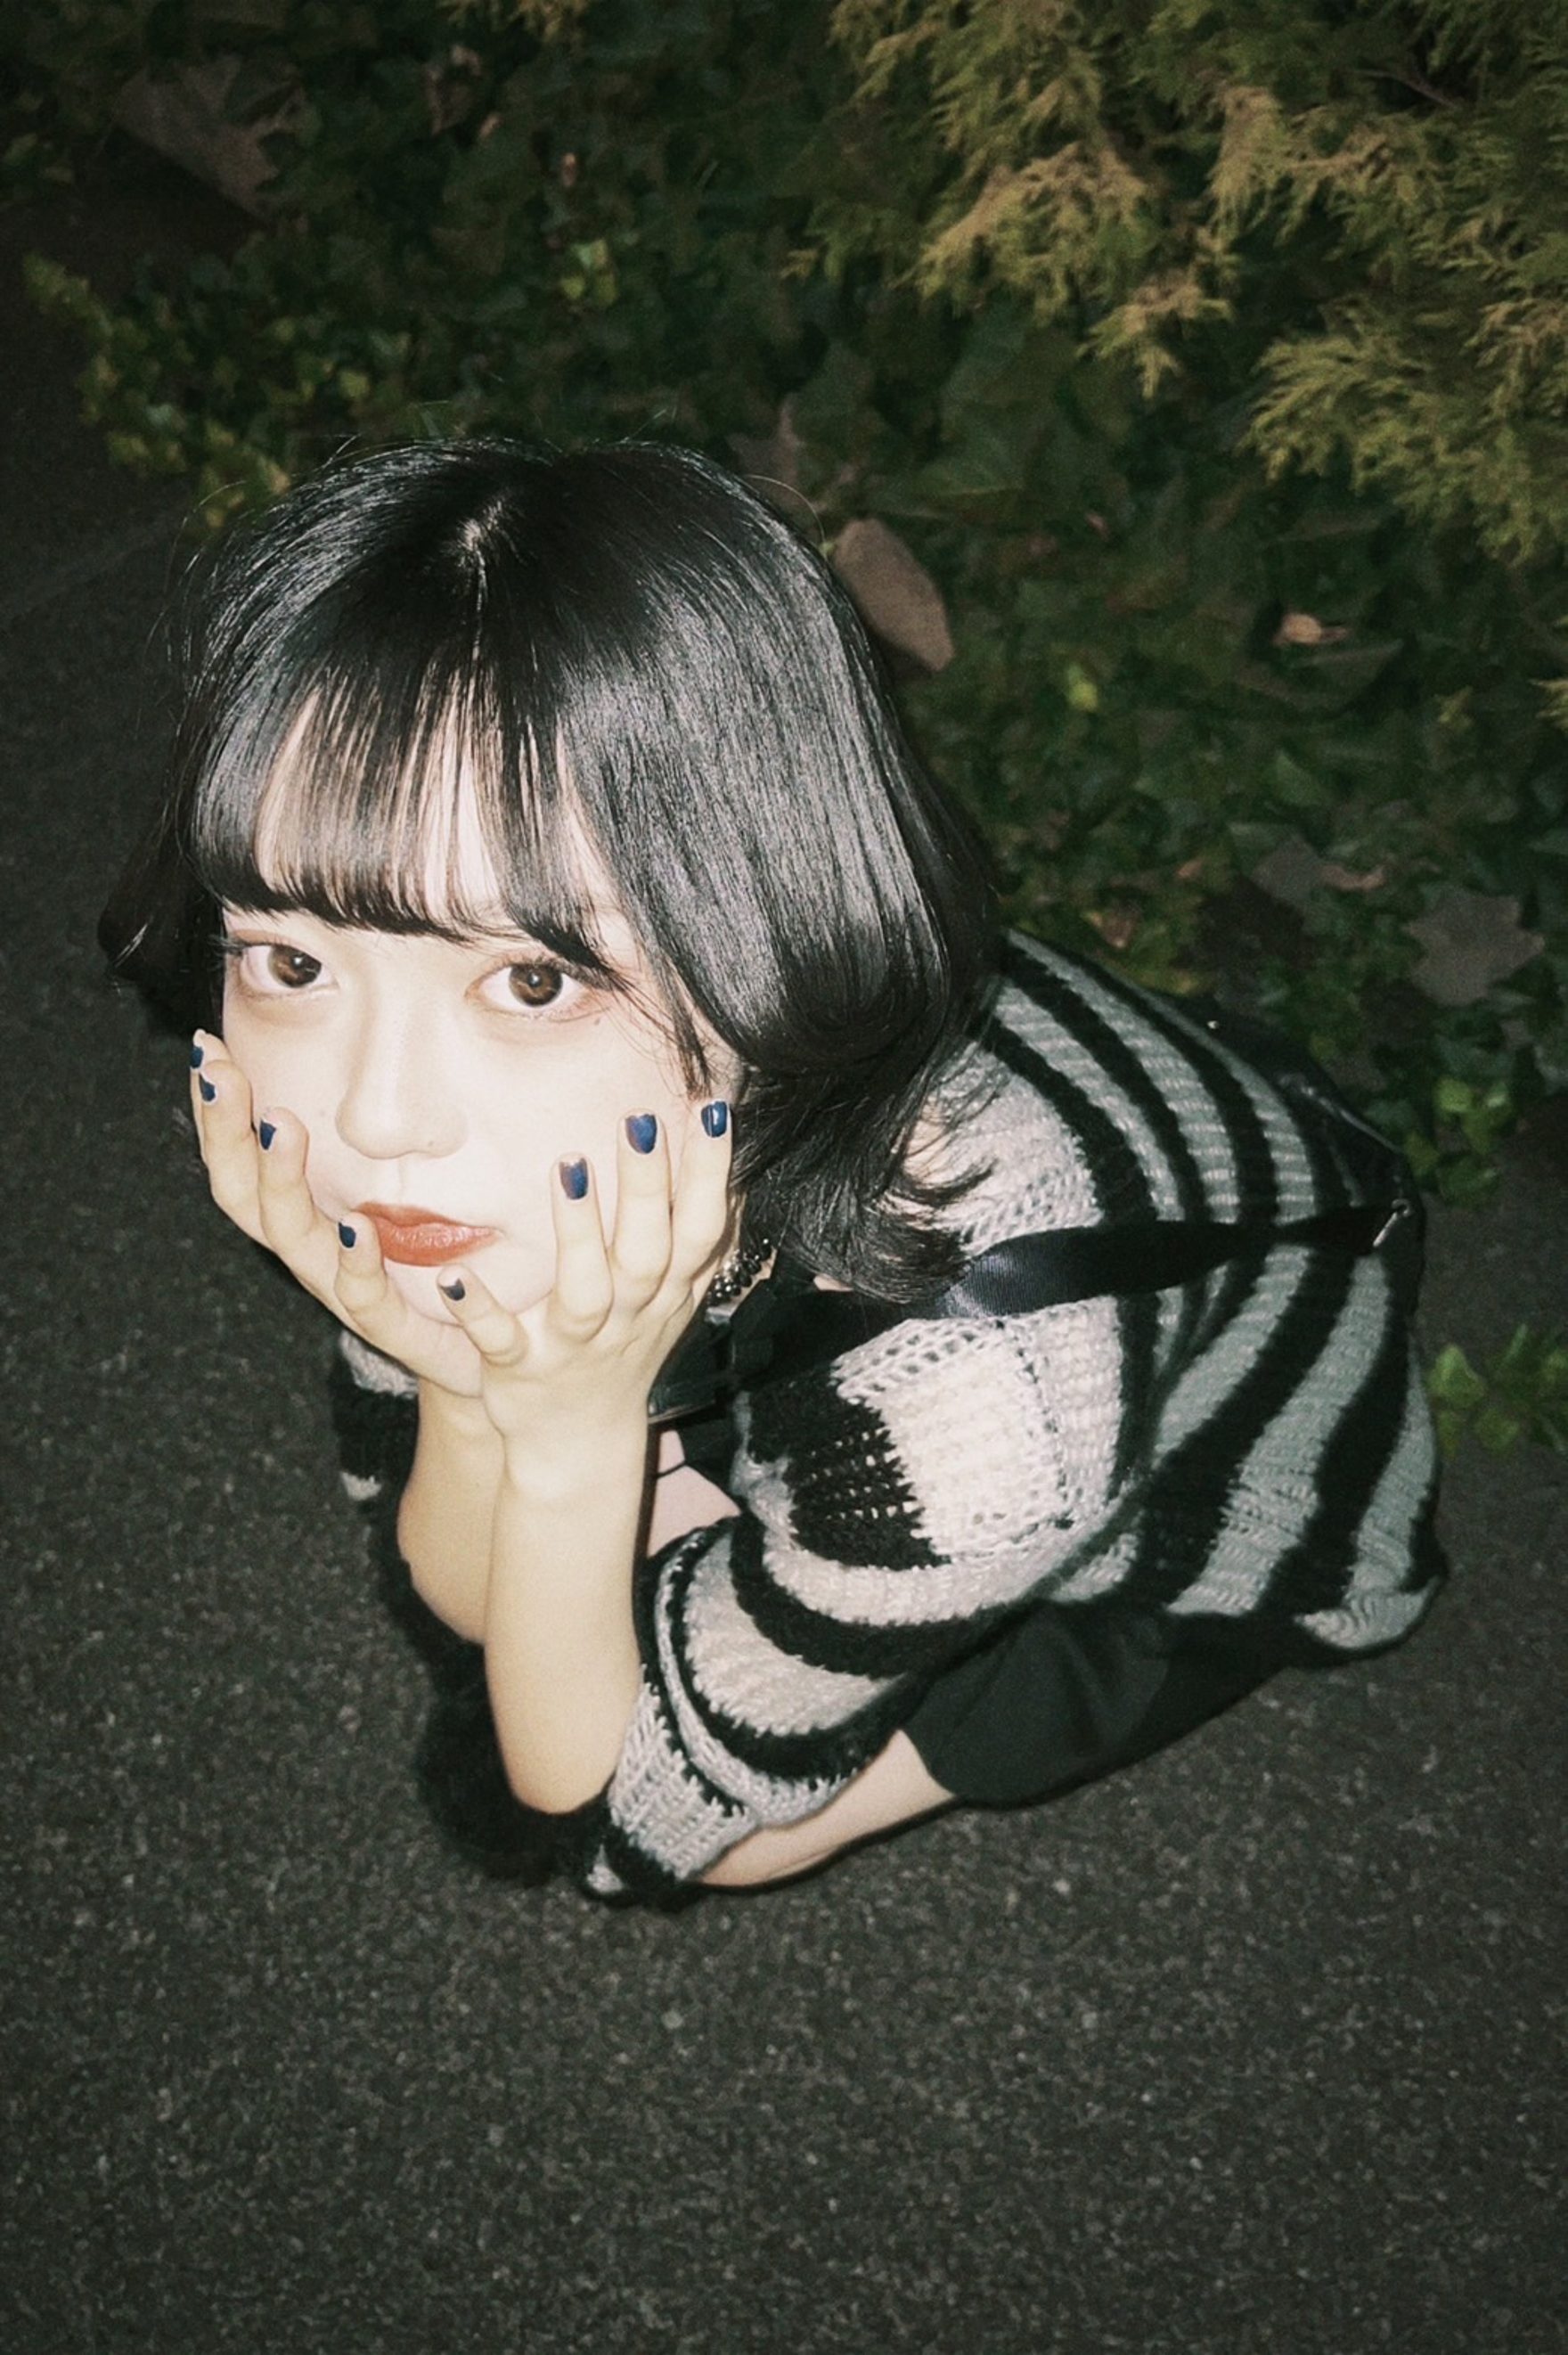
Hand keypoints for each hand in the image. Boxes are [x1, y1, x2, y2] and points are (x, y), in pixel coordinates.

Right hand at [190, 1031, 487, 1395]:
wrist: (483, 1357)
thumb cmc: (433, 1267)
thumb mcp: (390, 1195)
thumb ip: (367, 1143)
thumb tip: (349, 1057)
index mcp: (307, 1221)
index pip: (242, 1162)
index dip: (218, 1112)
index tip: (206, 1047)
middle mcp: (314, 1257)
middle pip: (247, 1196)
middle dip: (228, 1131)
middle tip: (220, 1073)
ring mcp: (349, 1294)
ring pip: (296, 1243)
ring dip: (283, 1181)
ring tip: (284, 1126)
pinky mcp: (399, 1330)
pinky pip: (368, 1301)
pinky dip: (358, 1265)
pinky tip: (358, 1227)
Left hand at [421, 1103, 734, 1463]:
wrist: (580, 1444)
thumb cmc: (627, 1349)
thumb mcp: (676, 1298)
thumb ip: (703, 1237)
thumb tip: (736, 1165)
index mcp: (666, 1292)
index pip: (700, 1228)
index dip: (711, 1173)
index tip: (713, 1108)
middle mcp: (627, 1316)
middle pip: (648, 1253)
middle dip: (649, 1188)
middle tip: (640, 1119)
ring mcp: (574, 1344)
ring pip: (585, 1291)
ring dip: (579, 1233)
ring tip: (569, 1168)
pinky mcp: (519, 1368)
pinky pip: (499, 1339)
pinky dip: (480, 1310)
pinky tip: (454, 1276)